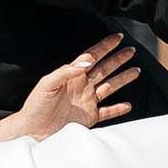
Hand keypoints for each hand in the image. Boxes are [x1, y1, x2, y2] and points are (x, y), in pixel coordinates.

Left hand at [8, 34, 139, 140]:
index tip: (117, 38)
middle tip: (131, 50)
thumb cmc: (35, 106)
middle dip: (118, 59)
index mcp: (72, 76)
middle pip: (105, 69)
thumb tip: (86, 62)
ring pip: (110, 87)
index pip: (92, 56)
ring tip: (136, 71)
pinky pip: (107, 112)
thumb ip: (66, 71)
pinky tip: (127, 105)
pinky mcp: (88, 118)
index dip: (104, 47)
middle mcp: (82, 87)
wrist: (32, 130)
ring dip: (122, 79)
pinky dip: (118, 109)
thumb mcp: (47, 84)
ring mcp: (86, 102)